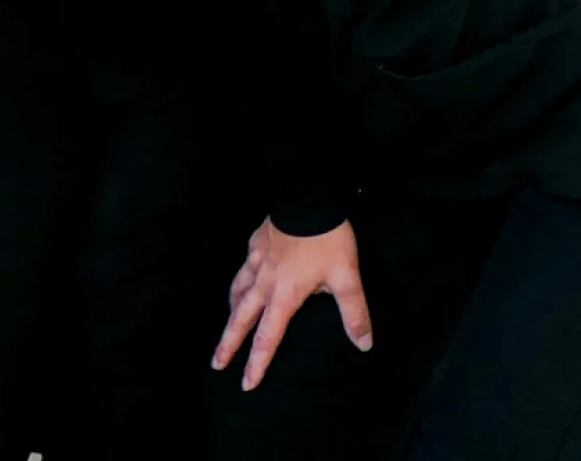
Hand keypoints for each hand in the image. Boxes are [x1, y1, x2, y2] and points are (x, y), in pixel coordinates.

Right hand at [215, 219, 371, 390]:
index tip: (246, 383)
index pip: (268, 338)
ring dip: (230, 312)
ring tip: (227, 322)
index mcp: (284, 296)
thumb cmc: (326, 240)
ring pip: (237, 292)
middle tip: (216, 363)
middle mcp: (265, 283)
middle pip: (241, 319)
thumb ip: (354, 312)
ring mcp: (256, 261)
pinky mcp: (256, 244)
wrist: (306, 199)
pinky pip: (243, 268)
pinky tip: (244, 278)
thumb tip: (364, 344)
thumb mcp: (347, 277)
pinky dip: (240, 280)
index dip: (257, 363)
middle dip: (229, 344)